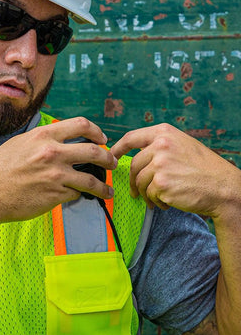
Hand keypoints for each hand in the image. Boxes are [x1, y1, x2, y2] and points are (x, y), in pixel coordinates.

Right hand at [0, 117, 116, 223]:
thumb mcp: (20, 142)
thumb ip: (43, 138)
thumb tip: (62, 139)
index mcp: (44, 135)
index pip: (81, 125)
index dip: (97, 131)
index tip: (102, 139)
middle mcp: (52, 153)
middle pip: (94, 152)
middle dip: (108, 158)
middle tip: (111, 163)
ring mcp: (55, 175)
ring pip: (91, 180)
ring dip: (104, 186)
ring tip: (107, 191)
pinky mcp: (54, 195)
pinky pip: (75, 194)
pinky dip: (79, 195)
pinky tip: (80, 197)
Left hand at [110, 123, 240, 217]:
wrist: (224, 188)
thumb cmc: (203, 168)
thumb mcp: (181, 145)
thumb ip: (158, 146)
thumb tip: (134, 155)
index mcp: (164, 133)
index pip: (131, 137)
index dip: (117, 148)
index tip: (110, 156)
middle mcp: (160, 145)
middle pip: (133, 164)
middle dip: (132, 181)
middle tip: (136, 192)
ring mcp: (160, 164)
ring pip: (139, 181)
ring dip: (145, 193)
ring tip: (157, 198)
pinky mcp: (161, 183)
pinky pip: (149, 194)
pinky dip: (156, 201)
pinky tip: (168, 201)